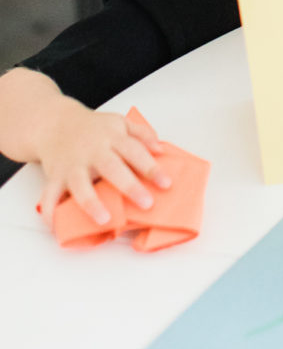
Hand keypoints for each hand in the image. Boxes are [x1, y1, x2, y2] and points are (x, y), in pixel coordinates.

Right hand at [36, 102, 171, 228]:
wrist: (56, 123)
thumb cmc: (93, 128)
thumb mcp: (119, 122)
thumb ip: (141, 133)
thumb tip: (160, 148)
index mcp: (112, 137)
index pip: (135, 151)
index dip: (151, 167)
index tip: (166, 183)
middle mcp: (93, 151)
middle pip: (112, 168)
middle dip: (129, 186)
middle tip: (147, 203)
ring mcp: (73, 165)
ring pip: (80, 184)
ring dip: (92, 203)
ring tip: (105, 220)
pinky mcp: (55, 177)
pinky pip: (50, 195)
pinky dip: (51, 212)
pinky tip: (57, 226)